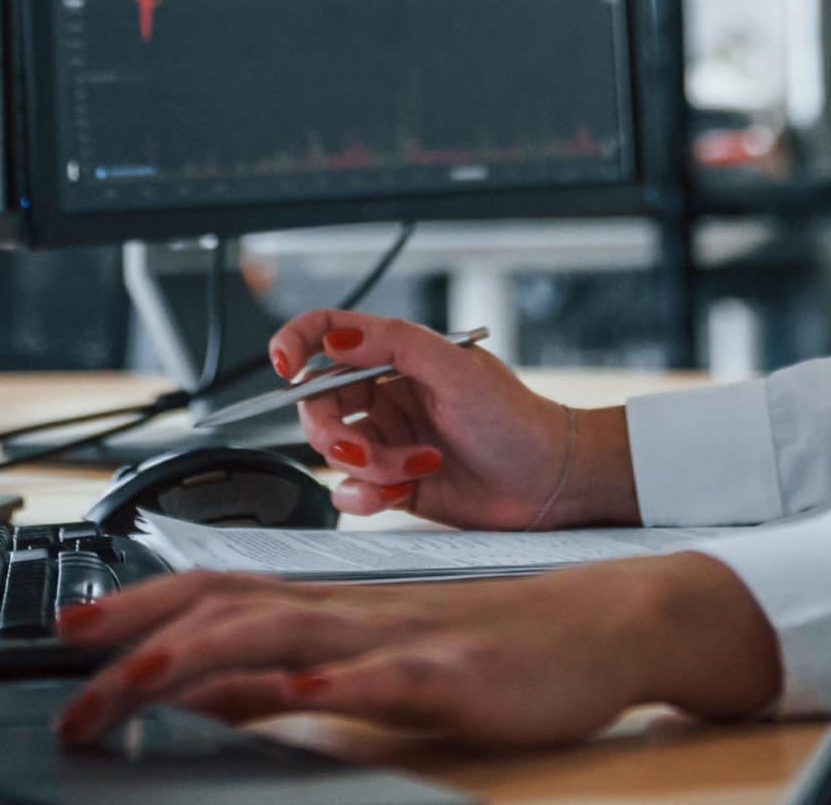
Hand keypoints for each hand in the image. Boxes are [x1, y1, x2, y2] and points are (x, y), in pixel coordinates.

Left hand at [50, 553, 782, 747]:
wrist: (605, 625)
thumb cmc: (501, 649)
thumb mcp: (391, 663)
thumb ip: (314, 668)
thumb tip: (225, 689)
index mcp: (341, 605)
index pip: (222, 592)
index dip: (142, 608)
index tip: (70, 631)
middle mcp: (358, 609)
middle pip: (232, 607)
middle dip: (141, 640)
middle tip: (65, 677)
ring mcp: (404, 636)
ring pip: (289, 632)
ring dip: (203, 655)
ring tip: (133, 680)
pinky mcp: (453, 675)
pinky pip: (382, 674)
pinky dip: (328, 679)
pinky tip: (287, 689)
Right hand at [266, 308, 637, 527]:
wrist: (549, 483)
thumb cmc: (515, 419)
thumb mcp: (456, 369)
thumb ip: (395, 344)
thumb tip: (335, 336)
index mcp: (399, 354)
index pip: (331, 333)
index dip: (296, 342)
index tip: (281, 366)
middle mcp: (388, 394)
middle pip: (319, 402)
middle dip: (329, 431)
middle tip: (357, 450)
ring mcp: (389, 438)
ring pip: (334, 452)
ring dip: (365, 467)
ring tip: (412, 467)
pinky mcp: (395, 482)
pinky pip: (352, 492)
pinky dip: (369, 497)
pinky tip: (408, 488)